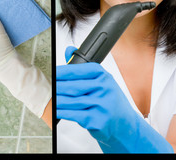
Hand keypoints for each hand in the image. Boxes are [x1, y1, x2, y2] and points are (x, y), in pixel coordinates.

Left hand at [57, 47, 172, 153]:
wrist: (125, 125)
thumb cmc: (112, 101)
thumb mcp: (103, 81)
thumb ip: (84, 68)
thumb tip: (69, 50)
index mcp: (104, 76)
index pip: (81, 70)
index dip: (64, 71)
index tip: (54, 72)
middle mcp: (104, 89)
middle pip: (74, 86)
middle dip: (59, 87)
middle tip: (49, 86)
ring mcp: (101, 105)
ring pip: (73, 101)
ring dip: (58, 100)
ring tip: (50, 98)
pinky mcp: (97, 121)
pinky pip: (75, 115)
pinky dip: (64, 112)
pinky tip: (57, 110)